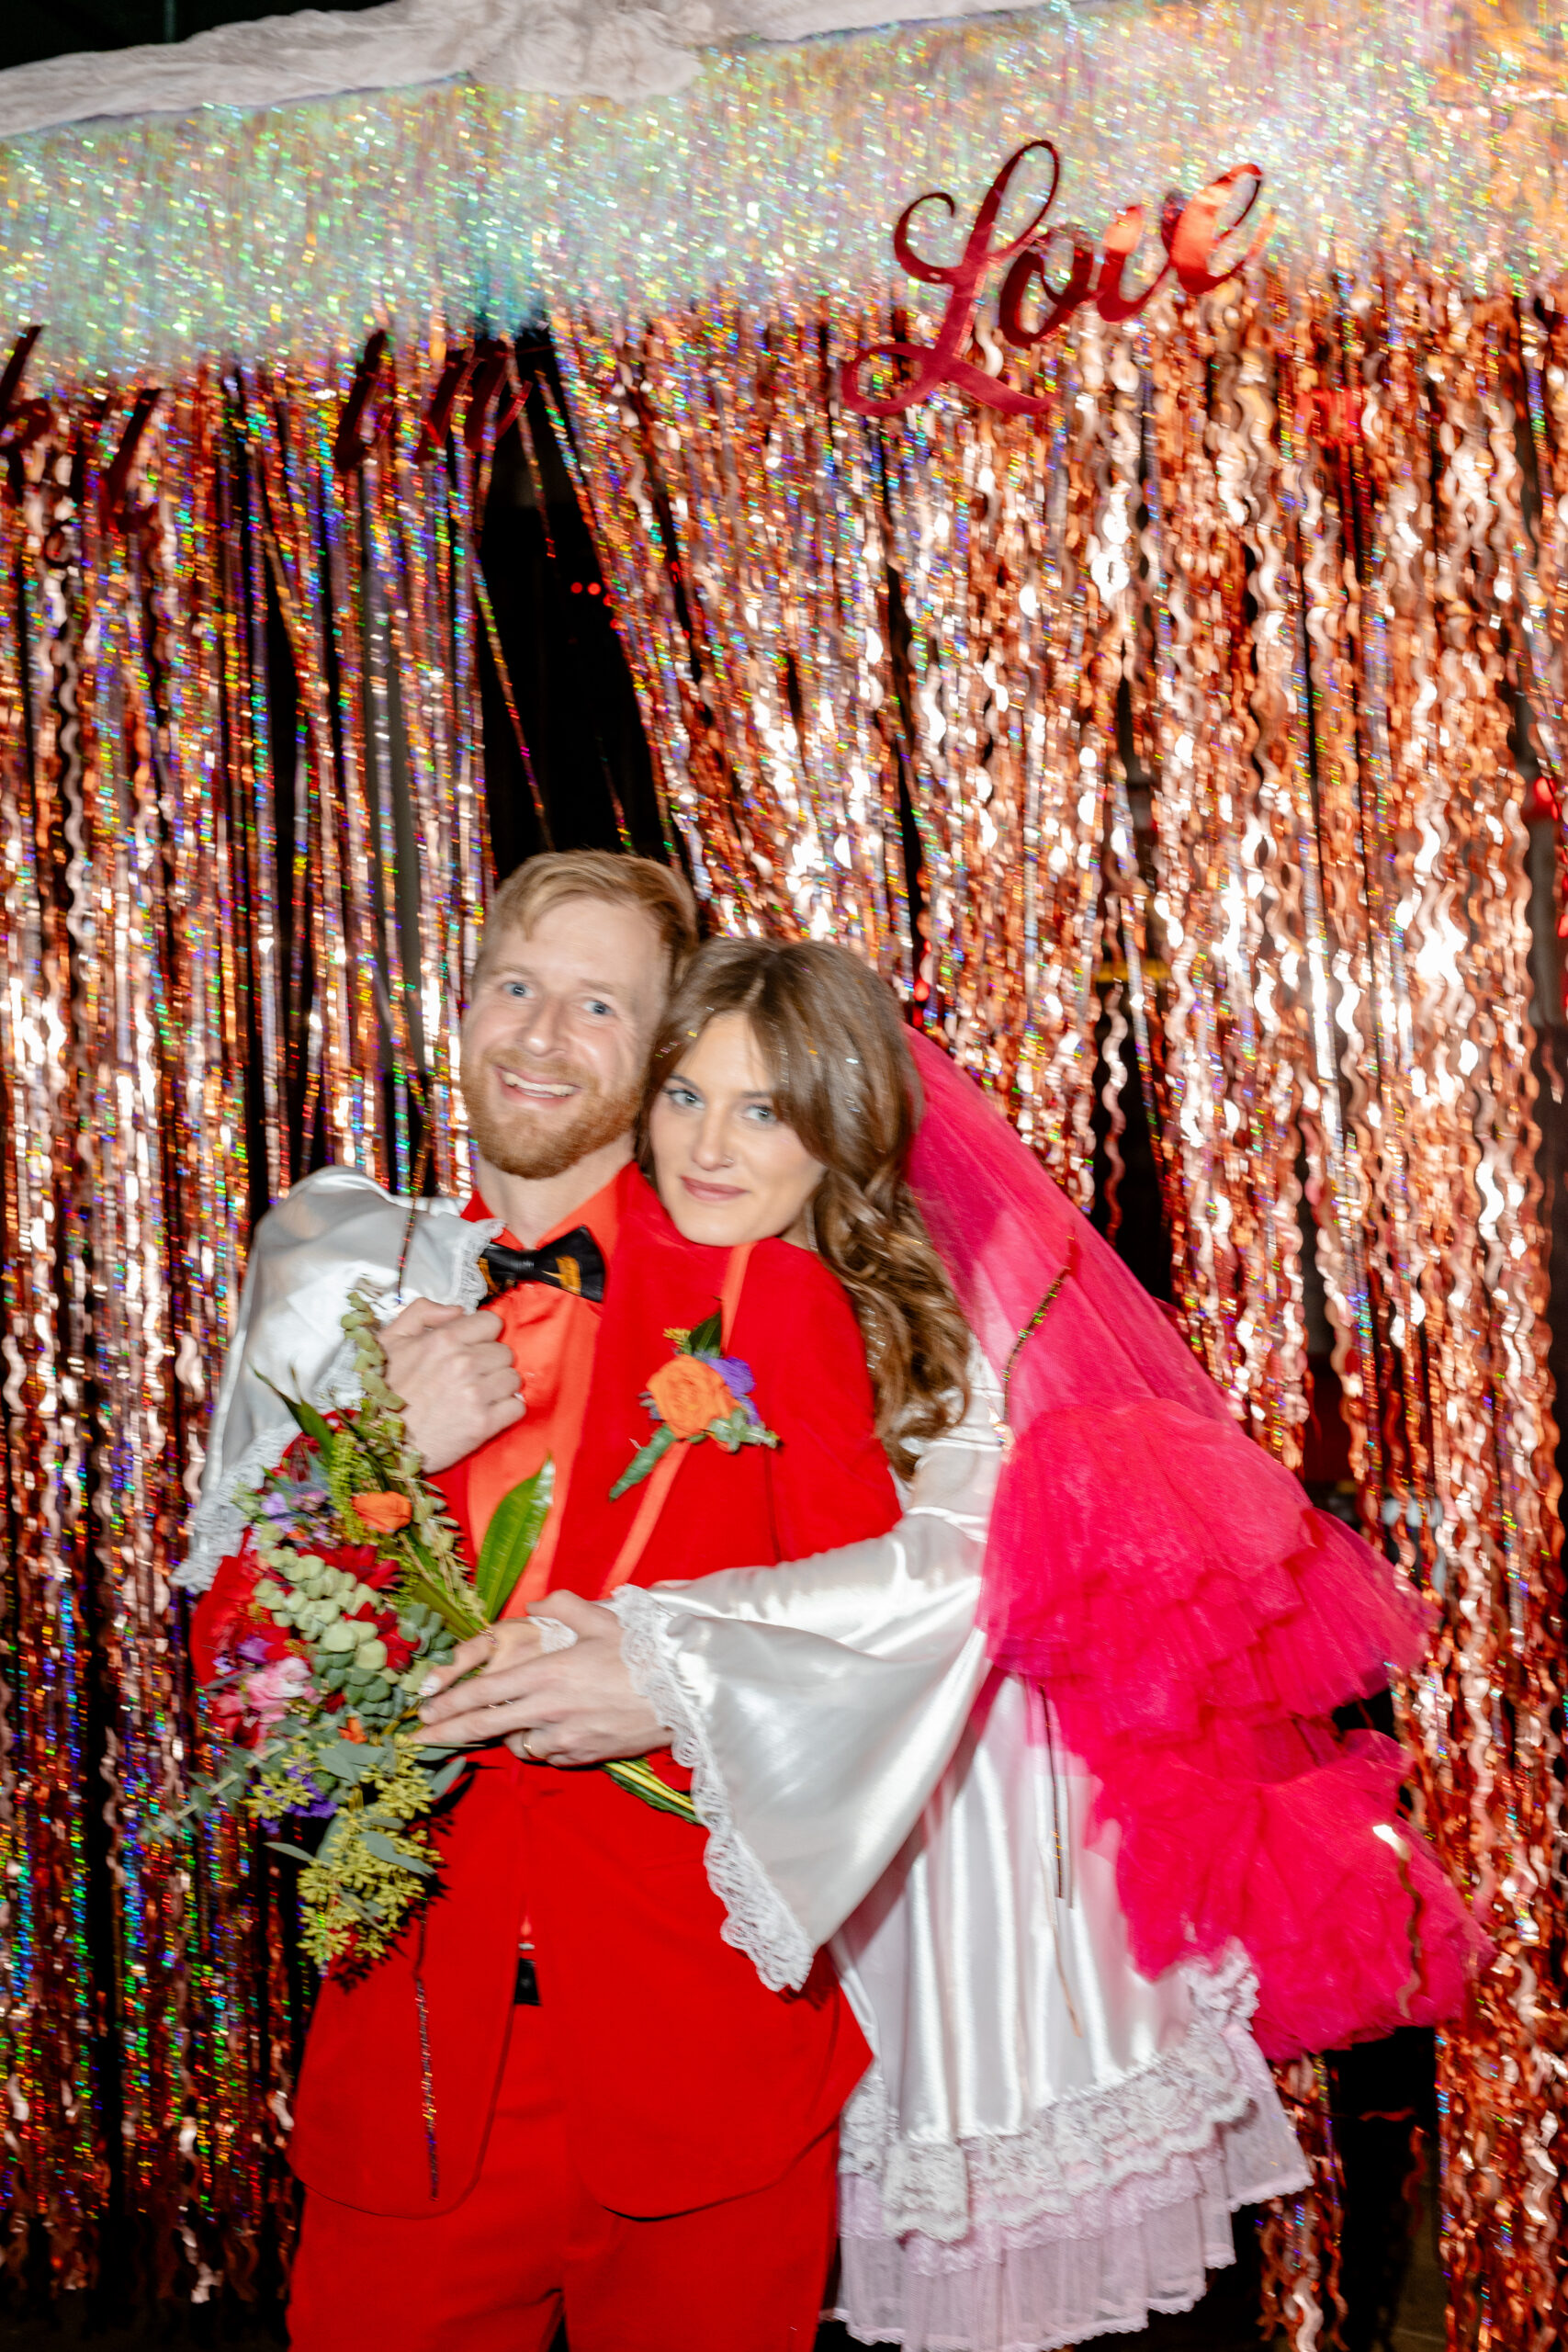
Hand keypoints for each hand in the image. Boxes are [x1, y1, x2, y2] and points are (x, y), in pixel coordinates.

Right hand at [381, 1296, 522, 1471]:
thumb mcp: (389, 1340)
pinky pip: (517, 1406)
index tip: (473, 1348)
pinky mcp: (484, 1424)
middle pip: (505, 1352)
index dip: (483, 1335)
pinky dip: (506, 1410)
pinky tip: (485, 1413)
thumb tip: (458, 1310)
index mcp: (443, 1340)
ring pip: (513, 1379)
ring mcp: (476, 1394)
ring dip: (499, 1387)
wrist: (382, 1444)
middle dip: (490, 1363)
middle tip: (471, 1377)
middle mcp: (463, 1363)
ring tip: (477, 1396)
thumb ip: (421, 1312)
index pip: (492, 1322)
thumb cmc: (384, 1393)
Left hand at [418, 1591, 668, 1764]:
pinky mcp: (585, 1756)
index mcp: (547, 1673)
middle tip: (418, 1738)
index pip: (483, 1692)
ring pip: (518, 1744)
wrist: (686, 1695)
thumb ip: (564, 1605)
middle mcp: (548, 1709)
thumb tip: (539, 1601)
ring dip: (507, 1736)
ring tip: (506, 1725)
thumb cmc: (646, 1653)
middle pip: (483, 1726)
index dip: (448, 1703)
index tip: (423, 1712)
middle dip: (446, 1732)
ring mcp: (566, 1738)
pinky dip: (541, 1746)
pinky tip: (547, 1734)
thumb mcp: (604, 1617)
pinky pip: (549, 1755)